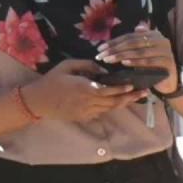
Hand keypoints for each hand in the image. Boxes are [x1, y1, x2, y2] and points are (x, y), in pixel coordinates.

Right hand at [21, 59, 147, 121]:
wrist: (38, 101)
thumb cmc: (52, 80)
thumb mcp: (67, 66)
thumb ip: (86, 65)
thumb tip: (103, 69)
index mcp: (86, 88)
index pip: (110, 90)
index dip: (123, 88)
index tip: (133, 85)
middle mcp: (89, 102)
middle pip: (114, 102)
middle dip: (130, 97)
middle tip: (144, 93)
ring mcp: (87, 111)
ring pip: (110, 109)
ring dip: (123, 103)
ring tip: (134, 98)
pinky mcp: (84, 117)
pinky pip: (101, 112)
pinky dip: (110, 107)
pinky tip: (116, 102)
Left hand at [95, 26, 177, 93]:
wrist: (169, 81)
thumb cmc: (151, 66)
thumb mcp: (140, 54)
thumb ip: (130, 45)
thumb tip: (112, 40)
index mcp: (153, 35)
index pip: (130, 36)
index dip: (114, 42)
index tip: (100, 48)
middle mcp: (161, 40)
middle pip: (133, 43)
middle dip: (115, 49)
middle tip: (101, 55)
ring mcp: (166, 51)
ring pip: (139, 51)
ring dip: (121, 55)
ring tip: (108, 59)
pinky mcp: (168, 62)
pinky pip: (148, 61)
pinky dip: (135, 62)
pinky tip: (124, 63)